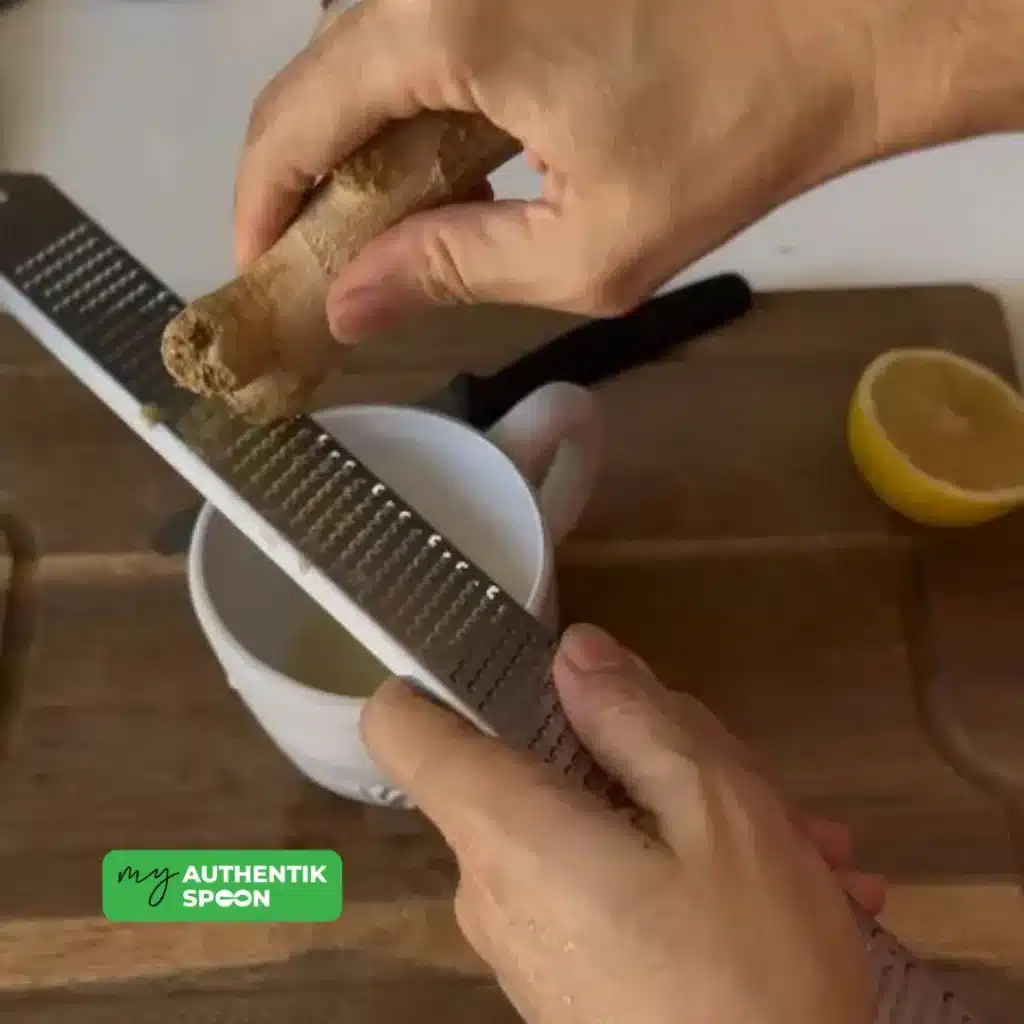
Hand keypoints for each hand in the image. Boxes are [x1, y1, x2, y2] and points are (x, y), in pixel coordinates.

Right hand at [234, 0, 1020, 339]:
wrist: (843, 27)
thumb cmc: (728, 143)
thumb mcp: (586, 251)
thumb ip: (451, 271)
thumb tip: (349, 303)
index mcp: (442, 27)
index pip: (294, 117)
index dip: (260, 201)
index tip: (260, 266)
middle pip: (315, 73)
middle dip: (300, 173)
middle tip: (318, 256)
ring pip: (362, 43)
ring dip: (352, 134)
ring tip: (376, 220)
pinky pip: (418, 25)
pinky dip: (405, 98)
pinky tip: (438, 158)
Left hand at [361, 623, 881, 1023]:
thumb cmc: (751, 973)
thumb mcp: (719, 814)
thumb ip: (635, 718)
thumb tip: (575, 654)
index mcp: (507, 830)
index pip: (403, 724)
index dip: (438, 673)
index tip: (512, 659)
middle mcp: (492, 888)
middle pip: (532, 767)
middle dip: (636, 753)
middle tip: (743, 782)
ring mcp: (526, 943)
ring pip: (588, 827)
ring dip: (682, 819)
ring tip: (799, 853)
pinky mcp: (565, 984)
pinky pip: (604, 891)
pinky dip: (675, 875)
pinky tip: (781, 899)